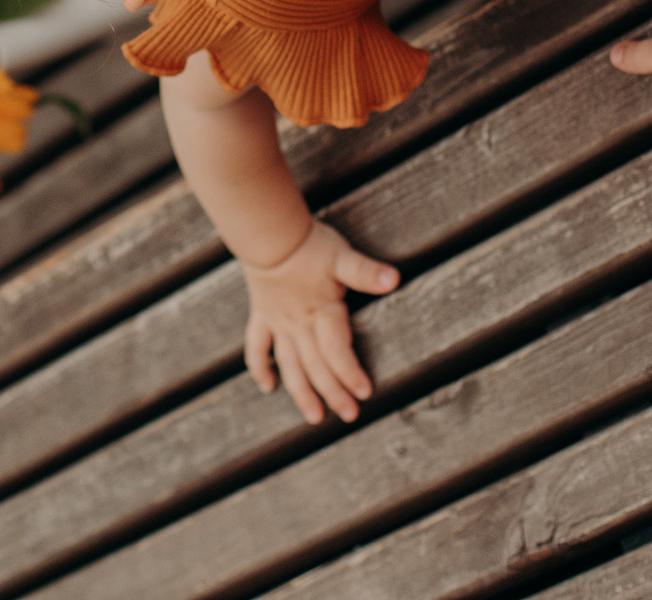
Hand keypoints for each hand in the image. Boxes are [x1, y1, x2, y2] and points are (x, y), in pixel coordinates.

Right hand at [240, 221, 399, 425]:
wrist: (267, 234)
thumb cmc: (308, 245)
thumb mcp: (341, 256)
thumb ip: (365, 271)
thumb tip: (394, 278)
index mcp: (322, 313)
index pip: (337, 352)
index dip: (351, 374)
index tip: (365, 392)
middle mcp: (300, 325)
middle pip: (316, 366)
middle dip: (333, 393)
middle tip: (349, 415)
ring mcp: (279, 324)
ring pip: (289, 365)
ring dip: (301, 392)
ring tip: (314, 417)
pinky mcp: (262, 316)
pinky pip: (257, 347)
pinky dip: (260, 368)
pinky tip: (268, 386)